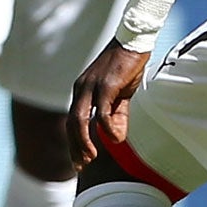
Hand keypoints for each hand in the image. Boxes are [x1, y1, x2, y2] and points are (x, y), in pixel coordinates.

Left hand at [69, 41, 150, 170]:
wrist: (133, 41)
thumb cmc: (125, 66)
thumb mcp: (120, 94)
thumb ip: (117, 115)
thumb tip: (116, 138)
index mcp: (82, 90)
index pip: (72, 121)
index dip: (74, 142)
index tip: (79, 160)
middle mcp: (82, 88)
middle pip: (72, 123)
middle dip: (75, 146)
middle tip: (82, 165)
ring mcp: (92, 86)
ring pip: (80, 119)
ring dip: (84, 141)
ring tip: (92, 157)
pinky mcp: (106, 84)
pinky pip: (101, 110)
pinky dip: (105, 127)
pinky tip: (114, 139)